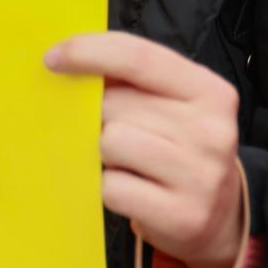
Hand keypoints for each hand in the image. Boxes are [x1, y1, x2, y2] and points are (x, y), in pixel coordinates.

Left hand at [46, 31, 244, 267]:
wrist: (216, 214)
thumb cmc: (174, 148)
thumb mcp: (168, 105)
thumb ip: (128, 80)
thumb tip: (63, 61)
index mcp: (209, 91)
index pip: (138, 57)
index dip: (87, 52)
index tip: (51, 58)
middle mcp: (211, 130)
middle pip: (114, 104)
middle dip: (96, 116)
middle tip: (110, 132)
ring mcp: (200, 175)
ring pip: (110, 143)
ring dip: (101, 154)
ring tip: (123, 163)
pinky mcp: (182, 215)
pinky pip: (112, 187)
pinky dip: (107, 187)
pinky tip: (128, 188)